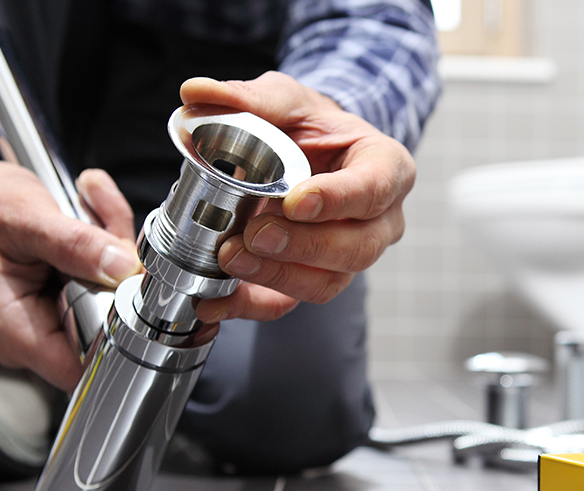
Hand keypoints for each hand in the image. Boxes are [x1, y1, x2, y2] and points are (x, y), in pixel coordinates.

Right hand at [0, 116, 141, 389]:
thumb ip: (74, 244)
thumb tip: (122, 267)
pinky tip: (86, 203)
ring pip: (116, 291)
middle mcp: (38, 331)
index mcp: (17, 330)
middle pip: (112, 320)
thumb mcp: (22, 217)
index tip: (131, 282)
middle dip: (120, 267)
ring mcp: (55, 313)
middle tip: (105, 222)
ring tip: (87, 202)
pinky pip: (108, 273)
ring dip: (113, 241)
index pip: (89, 363)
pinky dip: (106, 236)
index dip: (121, 328)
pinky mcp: (68, 294)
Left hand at [179, 73, 415, 322]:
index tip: (295, 202)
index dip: (336, 200)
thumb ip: (250, 98)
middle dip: (303, 247)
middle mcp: (379, 221)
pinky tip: (215, 300)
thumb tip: (197, 93)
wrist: (308, 154)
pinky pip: (291, 304)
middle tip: (255, 233)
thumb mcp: (288, 100)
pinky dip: (251, 304)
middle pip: (357, 248)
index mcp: (386, 168)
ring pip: (328, 283)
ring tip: (231, 257)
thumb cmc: (311, 127)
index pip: (375, 189)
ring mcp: (349, 256)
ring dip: (277, 276)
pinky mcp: (314, 280)